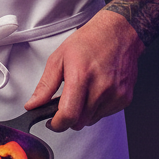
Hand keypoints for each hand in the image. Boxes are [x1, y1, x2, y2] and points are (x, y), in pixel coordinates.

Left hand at [24, 9, 143, 131]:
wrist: (117, 34)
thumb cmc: (89, 42)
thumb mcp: (58, 58)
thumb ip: (45, 85)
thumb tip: (33, 104)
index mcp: (81, 76)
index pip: (68, 115)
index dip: (56, 124)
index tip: (51, 122)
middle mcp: (100, 88)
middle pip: (79, 122)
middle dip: (68, 117)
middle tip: (64, 102)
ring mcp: (115, 95)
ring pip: (92, 120)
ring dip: (82, 113)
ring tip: (82, 90)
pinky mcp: (124, 99)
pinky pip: (105, 114)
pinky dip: (96, 108)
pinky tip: (95, 90)